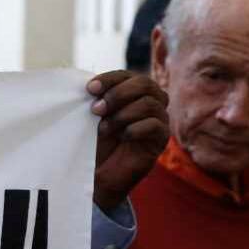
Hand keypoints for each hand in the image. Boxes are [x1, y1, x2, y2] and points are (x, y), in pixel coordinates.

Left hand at [88, 70, 168, 211]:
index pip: (127, 75)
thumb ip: (95, 98)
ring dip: (122, 114)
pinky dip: (135, 129)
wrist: (97, 173)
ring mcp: (158, 120)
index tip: (89, 89)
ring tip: (103, 128)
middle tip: (96, 110)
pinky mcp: (160, 139)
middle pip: (145, 84)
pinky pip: (156, 125)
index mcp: (132, 92)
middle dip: (118, 94)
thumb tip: (88, 83)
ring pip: (150, 104)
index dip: (109, 79)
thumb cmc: (93, 141)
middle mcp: (149, 102)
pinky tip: (122, 137)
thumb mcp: (90, 116)